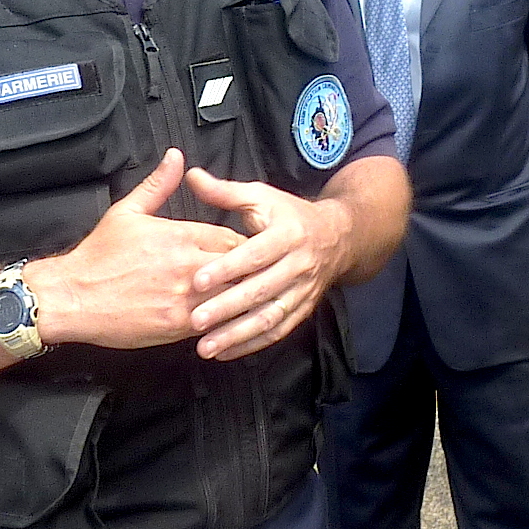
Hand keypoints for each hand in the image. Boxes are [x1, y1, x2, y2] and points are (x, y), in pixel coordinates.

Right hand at [21, 150, 241, 350]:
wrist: (71, 298)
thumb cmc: (98, 257)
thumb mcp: (127, 212)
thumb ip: (158, 185)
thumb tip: (176, 158)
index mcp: (179, 236)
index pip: (231, 237)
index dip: (239, 244)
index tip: (239, 250)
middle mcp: (186, 266)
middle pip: (238, 267)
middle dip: (244, 270)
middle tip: (246, 274)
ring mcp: (183, 298)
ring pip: (229, 297)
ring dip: (234, 296)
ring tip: (238, 297)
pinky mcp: (176, 326)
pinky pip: (212, 322)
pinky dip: (218, 319)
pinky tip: (219, 318)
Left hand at [185, 169, 351, 360]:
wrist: (337, 236)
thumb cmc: (289, 215)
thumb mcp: (261, 196)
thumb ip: (225, 192)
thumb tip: (191, 176)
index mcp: (288, 234)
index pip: (255, 254)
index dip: (227, 268)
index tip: (197, 280)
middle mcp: (299, 265)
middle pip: (261, 290)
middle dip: (227, 307)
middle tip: (195, 320)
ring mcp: (303, 291)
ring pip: (269, 317)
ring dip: (237, 334)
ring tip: (205, 347)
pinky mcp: (302, 310)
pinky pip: (277, 332)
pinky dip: (251, 345)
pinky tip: (224, 352)